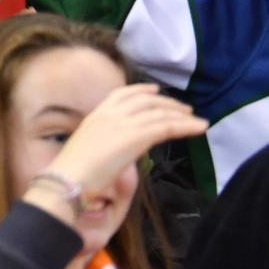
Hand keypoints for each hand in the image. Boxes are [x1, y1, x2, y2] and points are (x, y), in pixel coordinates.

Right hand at [44, 83, 205, 200]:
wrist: (69, 179)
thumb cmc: (74, 171)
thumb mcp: (89, 147)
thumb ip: (106, 141)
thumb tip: (121, 147)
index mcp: (96, 115)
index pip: (122, 94)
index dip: (142, 90)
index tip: (156, 91)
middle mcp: (110, 114)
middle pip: (146, 101)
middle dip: (168, 103)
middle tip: (185, 109)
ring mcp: (123, 124)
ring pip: (160, 113)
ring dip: (182, 116)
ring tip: (198, 120)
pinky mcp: (136, 137)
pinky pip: (167, 127)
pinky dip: (185, 126)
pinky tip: (199, 128)